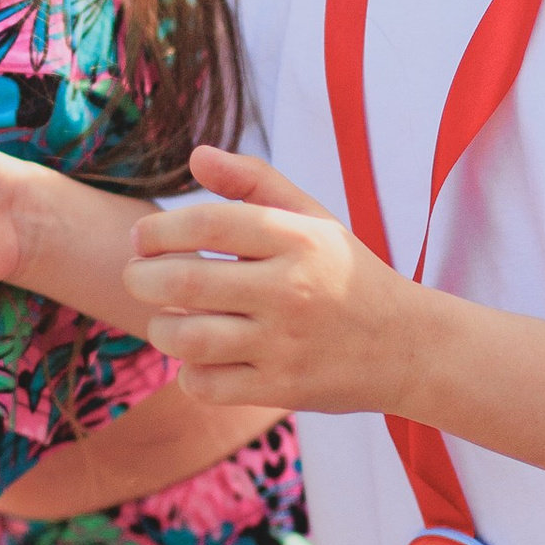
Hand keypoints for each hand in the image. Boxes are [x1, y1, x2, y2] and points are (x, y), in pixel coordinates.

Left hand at [122, 147, 414, 409]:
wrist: (407, 346)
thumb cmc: (344, 273)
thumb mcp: (313, 218)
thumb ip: (254, 181)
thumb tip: (196, 155)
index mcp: (297, 238)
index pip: (207, 225)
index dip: (158, 231)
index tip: (142, 240)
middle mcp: (291, 289)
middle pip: (185, 282)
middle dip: (142, 278)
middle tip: (138, 277)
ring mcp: (286, 343)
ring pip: (189, 338)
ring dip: (161, 329)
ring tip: (165, 320)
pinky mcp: (282, 388)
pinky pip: (208, 385)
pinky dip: (188, 373)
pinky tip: (196, 359)